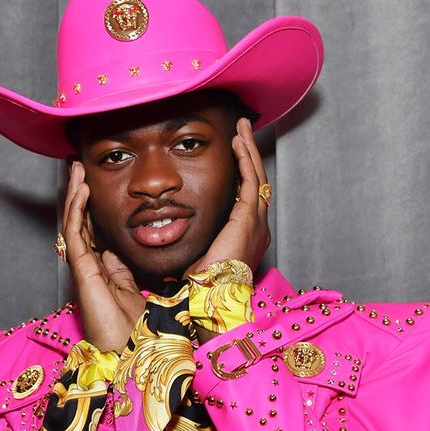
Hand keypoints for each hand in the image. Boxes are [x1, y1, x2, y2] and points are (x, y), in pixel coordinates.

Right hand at [62, 161, 144, 352]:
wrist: (132, 351)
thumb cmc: (136, 328)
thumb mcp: (135, 288)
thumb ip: (127, 270)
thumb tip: (123, 251)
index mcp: (102, 268)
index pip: (92, 229)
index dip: (91, 206)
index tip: (93, 182)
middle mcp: (88, 266)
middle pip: (79, 221)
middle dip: (78, 192)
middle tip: (78, 165)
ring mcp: (83, 267)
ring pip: (73, 223)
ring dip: (75, 194)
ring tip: (76, 168)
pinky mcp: (82, 271)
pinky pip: (76, 234)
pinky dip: (78, 210)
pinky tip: (82, 190)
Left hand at [184, 117, 270, 275]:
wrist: (213, 301)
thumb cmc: (203, 288)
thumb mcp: (199, 257)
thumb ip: (195, 241)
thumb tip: (172, 233)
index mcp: (247, 236)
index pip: (247, 197)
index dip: (242, 173)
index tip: (234, 154)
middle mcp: (257, 227)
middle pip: (257, 181)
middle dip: (249, 154)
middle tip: (243, 131)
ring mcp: (256, 222)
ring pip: (256, 176)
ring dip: (249, 150)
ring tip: (242, 129)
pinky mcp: (248, 218)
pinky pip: (250, 181)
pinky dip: (245, 160)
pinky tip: (238, 143)